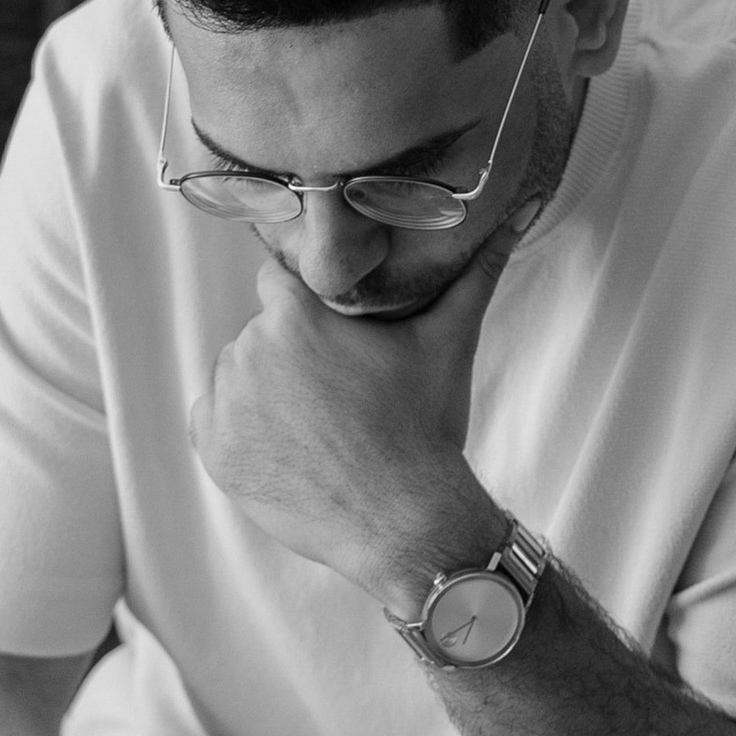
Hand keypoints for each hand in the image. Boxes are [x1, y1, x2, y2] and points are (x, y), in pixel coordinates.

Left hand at [189, 233, 520, 605]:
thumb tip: (523, 211)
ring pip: (236, 374)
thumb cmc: (424, 428)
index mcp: (296, 316)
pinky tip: (287, 445)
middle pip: (260, 333)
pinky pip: (212, 419)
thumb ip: (476, 272)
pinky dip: (239, 429)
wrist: (405, 524)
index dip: (305, 306)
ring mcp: (228, 405)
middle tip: (336, 392)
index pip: (278, 283)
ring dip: (264, 390)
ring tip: (315, 424)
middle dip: (290, 354)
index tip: (330, 335)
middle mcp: (250, 352)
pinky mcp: (214, 451)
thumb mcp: (448, 341)